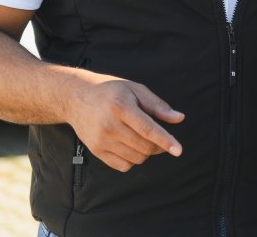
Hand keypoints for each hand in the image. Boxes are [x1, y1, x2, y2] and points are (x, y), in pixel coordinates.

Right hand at [65, 76, 184, 171]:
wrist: (76, 98)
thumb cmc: (111, 91)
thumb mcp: (135, 90)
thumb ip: (157, 105)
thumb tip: (179, 118)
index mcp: (121, 107)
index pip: (148, 129)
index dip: (165, 140)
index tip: (179, 150)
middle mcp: (109, 125)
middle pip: (144, 146)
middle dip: (159, 146)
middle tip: (161, 138)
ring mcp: (101, 140)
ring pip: (136, 158)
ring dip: (146, 153)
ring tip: (143, 138)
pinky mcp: (96, 151)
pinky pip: (123, 166)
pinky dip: (133, 160)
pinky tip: (131, 146)